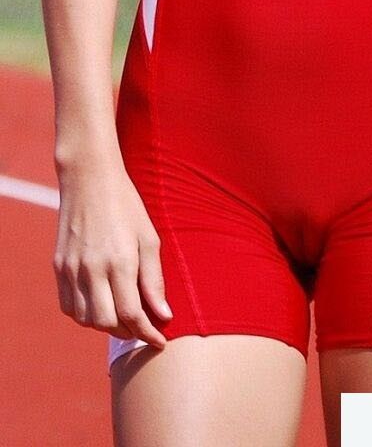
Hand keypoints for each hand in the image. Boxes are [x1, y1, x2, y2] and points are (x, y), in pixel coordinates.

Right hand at [53, 156, 171, 347]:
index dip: (148, 333)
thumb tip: (164, 315)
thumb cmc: (126, 205)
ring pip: (85, 319)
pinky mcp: (59, 266)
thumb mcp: (149, 237)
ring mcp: (71, 269)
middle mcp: (92, 269)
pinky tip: (100, 303)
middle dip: (127, 331)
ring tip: (122, 314)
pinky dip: (84, 314)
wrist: (89, 178)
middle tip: (142, 326)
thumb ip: (154, 279)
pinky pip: (68, 306)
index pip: (132, 314)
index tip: (161, 341)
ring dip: (105, 325)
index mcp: (119, 261)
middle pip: (107, 323)